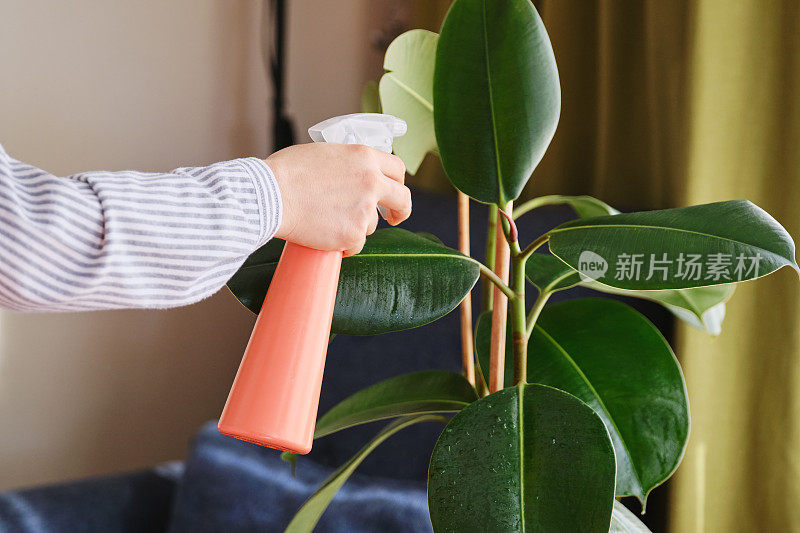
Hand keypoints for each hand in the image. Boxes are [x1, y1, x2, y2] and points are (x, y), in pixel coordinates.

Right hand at [266, 143, 409, 255]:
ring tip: (327, 221)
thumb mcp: (325, 154)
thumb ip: (348, 165)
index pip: (397, 168)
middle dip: (401, 210)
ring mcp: (365, 209)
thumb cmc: (286, 173)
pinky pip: (356, 244)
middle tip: (394, 218)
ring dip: (356, 226)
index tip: (393, 192)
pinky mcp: (353, 233)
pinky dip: (344, 245)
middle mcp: (371, 181)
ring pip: (372, 224)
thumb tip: (352, 177)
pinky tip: (326, 236)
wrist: (271, 194)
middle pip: (402, 198)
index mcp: (364, 156)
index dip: (397, 182)